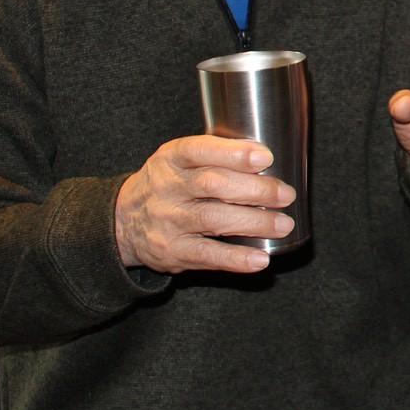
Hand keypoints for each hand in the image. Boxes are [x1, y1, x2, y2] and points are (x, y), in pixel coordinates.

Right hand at [114, 135, 294, 273]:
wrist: (122, 221)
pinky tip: (260, 259)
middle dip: (256, 189)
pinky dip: (236, 259)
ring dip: (254, 223)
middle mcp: (167, 188)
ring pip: (212, 220)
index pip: (200, 150)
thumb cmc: (170, 184)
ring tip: (283, 224)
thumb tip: (271, 159)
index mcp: (172, 158)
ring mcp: (167, 221)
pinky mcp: (171, 251)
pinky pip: (206, 256)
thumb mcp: (181, 159)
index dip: (235, 153)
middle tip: (286, 194)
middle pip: (213, 184)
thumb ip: (218, 155)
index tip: (266, 157)